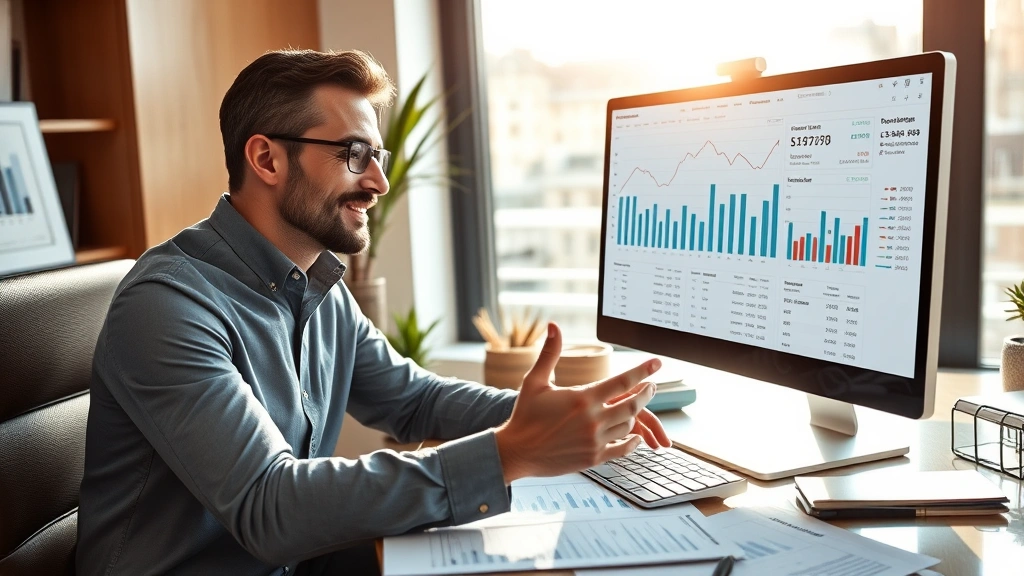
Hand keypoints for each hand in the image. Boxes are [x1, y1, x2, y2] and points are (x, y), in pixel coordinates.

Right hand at [494, 323, 660, 482]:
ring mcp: (594, 440)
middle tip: (652, 386)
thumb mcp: (535, 381)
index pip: (623, 381)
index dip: (643, 371)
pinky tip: (634, 435)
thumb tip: (554, 326)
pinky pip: (623, 448)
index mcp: (582, 398)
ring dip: (635, 415)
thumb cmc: (525, 415)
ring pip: (628, 425)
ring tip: (634, 407)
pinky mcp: (593, 458)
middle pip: (633, 404)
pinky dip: (632, 441)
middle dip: (647, 393)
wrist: (517, 451)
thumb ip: (550, 353)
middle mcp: (592, 419)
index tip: (657, 363)